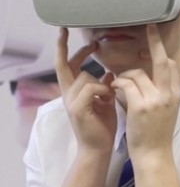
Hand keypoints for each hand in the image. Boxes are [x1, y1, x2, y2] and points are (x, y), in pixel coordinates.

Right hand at [55, 28, 115, 152]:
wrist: (99, 148)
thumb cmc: (103, 126)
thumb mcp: (105, 102)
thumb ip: (104, 87)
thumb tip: (109, 73)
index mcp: (74, 92)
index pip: (67, 66)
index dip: (70, 50)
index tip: (84, 39)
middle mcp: (68, 94)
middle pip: (63, 65)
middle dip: (65, 48)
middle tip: (83, 38)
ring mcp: (70, 101)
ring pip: (85, 77)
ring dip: (101, 83)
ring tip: (109, 98)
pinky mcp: (77, 108)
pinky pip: (90, 88)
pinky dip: (102, 90)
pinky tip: (108, 99)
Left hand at [111, 24, 179, 159]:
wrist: (154, 156)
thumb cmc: (155, 134)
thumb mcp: (165, 110)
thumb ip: (159, 91)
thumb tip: (145, 74)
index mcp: (176, 94)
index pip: (171, 65)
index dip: (162, 51)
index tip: (155, 37)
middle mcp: (169, 94)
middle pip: (163, 61)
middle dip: (155, 41)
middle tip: (149, 26)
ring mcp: (157, 100)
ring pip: (137, 73)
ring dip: (124, 77)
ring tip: (118, 87)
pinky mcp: (142, 106)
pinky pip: (126, 84)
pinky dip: (117, 84)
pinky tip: (113, 90)